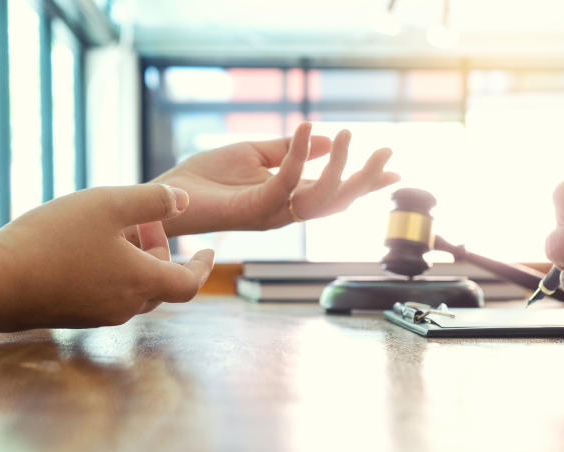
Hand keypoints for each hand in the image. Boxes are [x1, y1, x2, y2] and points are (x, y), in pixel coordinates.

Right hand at [0, 184, 214, 330]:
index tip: (207, 251)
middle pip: (160, 284)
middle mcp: (125, 308)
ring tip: (112, 228)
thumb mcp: (107, 205)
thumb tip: (186, 201)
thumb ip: (152, 201)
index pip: (189, 284)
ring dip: (134, 261)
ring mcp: (97, 317)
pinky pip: (105, 295)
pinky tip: (85, 247)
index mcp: (142, 283)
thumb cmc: (52, 240)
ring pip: (131, 290)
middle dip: (160, 252)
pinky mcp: (72, 317)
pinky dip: (111, 273)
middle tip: (143, 219)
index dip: (202, 266)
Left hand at [152, 122, 400, 233]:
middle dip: (364, 180)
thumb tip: (321, 139)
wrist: (170, 195)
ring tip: (346, 135)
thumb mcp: (253, 154)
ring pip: (319, 197)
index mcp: (288, 197)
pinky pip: (285, 180)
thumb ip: (287, 150)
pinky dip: (297, 155)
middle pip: (337, 201)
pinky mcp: (254, 208)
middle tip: (387, 154)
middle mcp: (285, 209)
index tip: (393, 169)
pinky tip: (304, 127)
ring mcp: (272, 212)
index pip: (334, 190)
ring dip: (338, 166)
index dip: (363, 181)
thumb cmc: (205, 177)